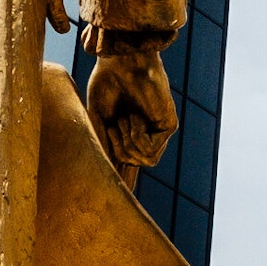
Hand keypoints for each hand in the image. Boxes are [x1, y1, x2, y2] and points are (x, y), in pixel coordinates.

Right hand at [87, 47, 178, 182]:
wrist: (120, 62)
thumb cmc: (107, 84)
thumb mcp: (98, 122)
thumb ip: (103, 147)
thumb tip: (106, 176)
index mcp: (127, 132)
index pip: (128, 164)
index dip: (125, 183)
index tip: (122, 203)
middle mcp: (145, 134)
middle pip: (132, 166)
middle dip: (119, 153)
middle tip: (115, 126)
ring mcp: (157, 131)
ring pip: (140, 161)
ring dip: (125, 142)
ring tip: (124, 118)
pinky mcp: (168, 127)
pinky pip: (149, 152)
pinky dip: (136, 137)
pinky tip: (135, 118)